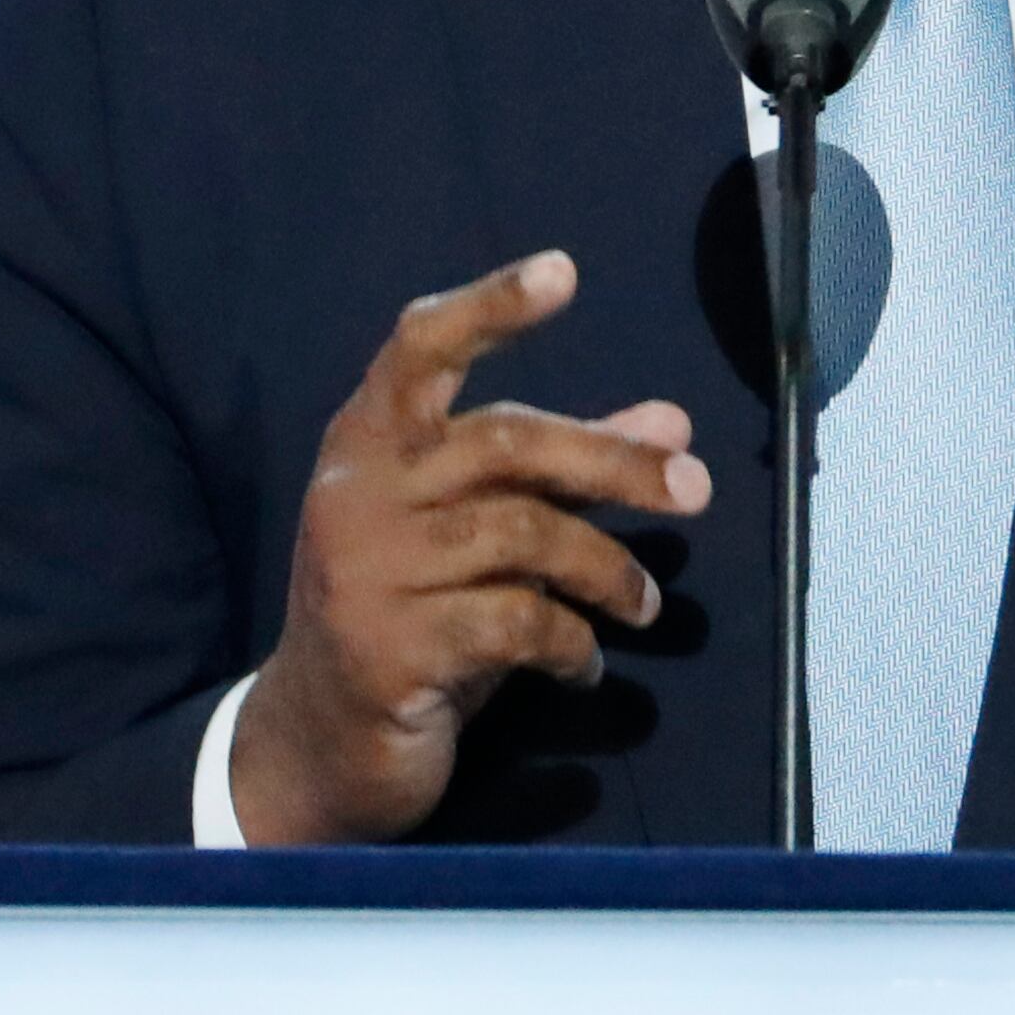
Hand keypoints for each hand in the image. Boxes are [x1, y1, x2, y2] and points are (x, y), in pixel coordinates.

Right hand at [229, 250, 709, 844]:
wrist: (317, 741)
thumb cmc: (408, 609)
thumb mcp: (477, 528)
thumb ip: (563, 472)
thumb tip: (674, 427)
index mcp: (369, 439)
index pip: (420, 348)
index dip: (490, 307)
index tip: (563, 272)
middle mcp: (359, 489)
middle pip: (508, 441)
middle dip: (614, 463)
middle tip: (696, 491)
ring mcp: (368, 570)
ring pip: (525, 536)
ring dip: (609, 570)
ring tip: (643, 605)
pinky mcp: (390, 649)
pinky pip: (517, 624)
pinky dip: (573, 644)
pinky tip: (587, 666)